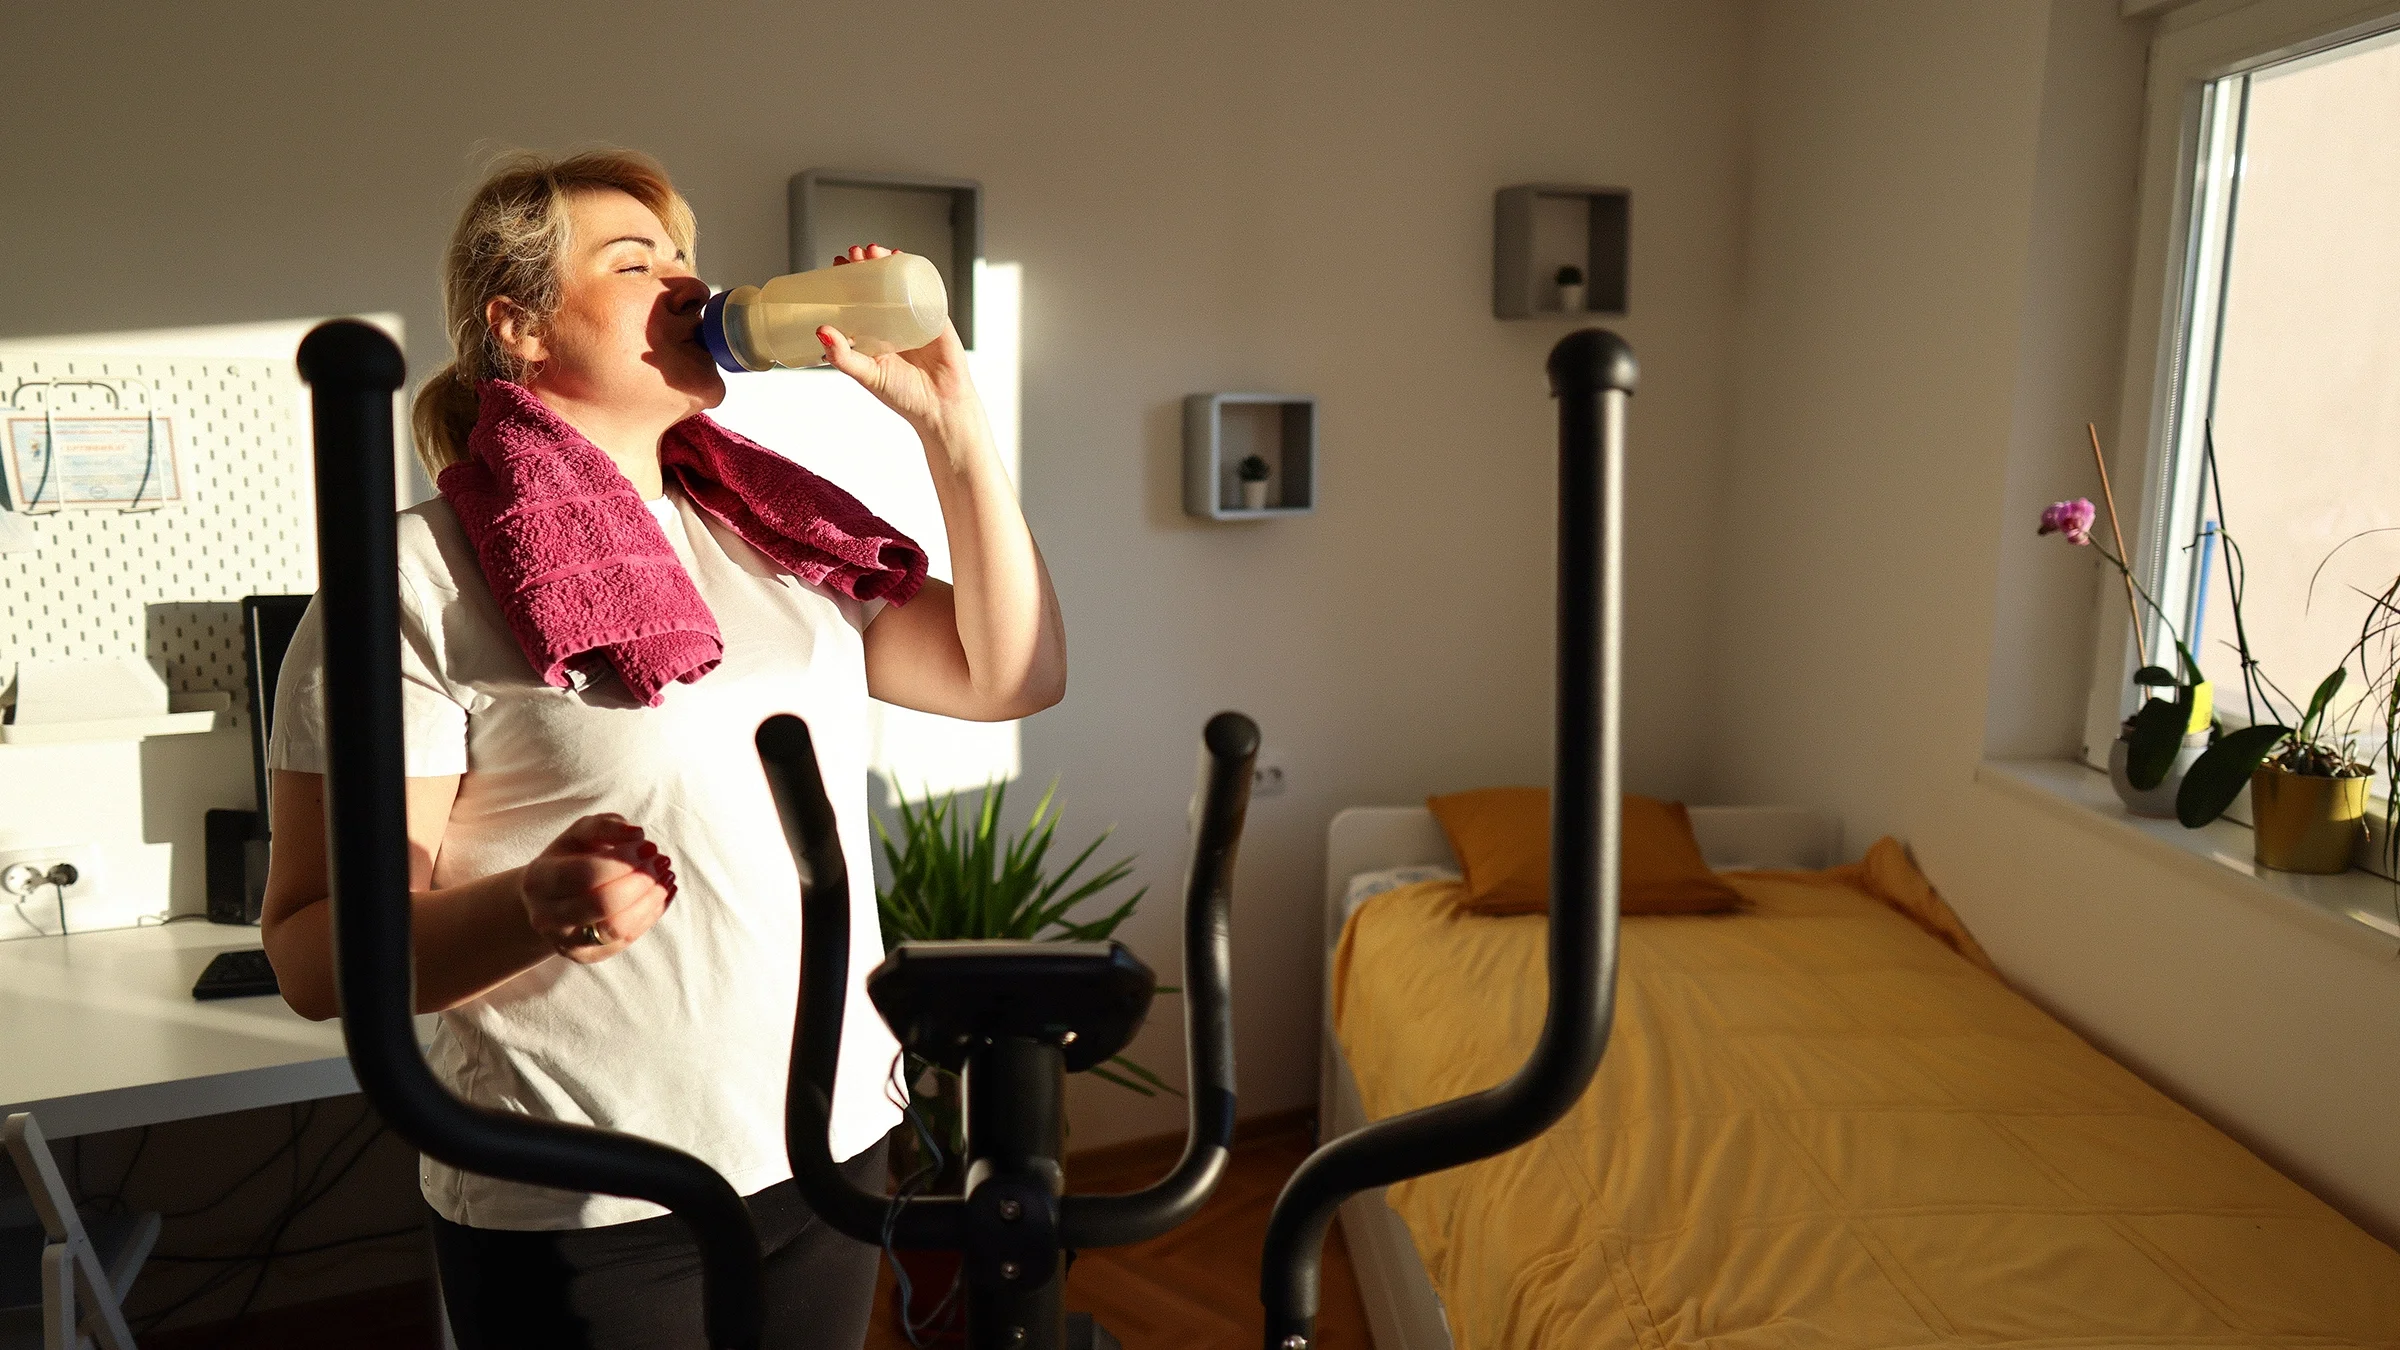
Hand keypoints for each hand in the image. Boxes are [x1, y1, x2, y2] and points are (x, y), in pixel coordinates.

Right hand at [519, 814, 676, 964]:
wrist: (548, 899)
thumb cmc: (569, 859)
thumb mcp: (580, 834)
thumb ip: (606, 826)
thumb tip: (638, 834)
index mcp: (539, 880)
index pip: (586, 874)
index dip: (623, 861)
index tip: (649, 846)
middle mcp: (546, 916)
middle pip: (602, 904)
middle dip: (640, 881)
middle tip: (661, 862)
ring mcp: (565, 941)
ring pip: (617, 928)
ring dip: (650, 901)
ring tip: (666, 878)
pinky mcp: (587, 957)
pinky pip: (626, 940)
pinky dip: (651, 916)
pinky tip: (662, 895)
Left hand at [820, 243, 983, 436]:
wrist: (941, 407)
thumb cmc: (904, 396)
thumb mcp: (866, 374)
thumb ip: (842, 356)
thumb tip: (820, 329)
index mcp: (873, 336)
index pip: (855, 300)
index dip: (845, 281)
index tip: (835, 265)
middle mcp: (892, 323)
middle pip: (876, 285)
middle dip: (864, 265)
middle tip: (852, 254)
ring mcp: (914, 318)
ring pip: (899, 282)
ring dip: (887, 262)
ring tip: (874, 251)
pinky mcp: (935, 317)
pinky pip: (925, 289)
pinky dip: (915, 271)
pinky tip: (903, 258)